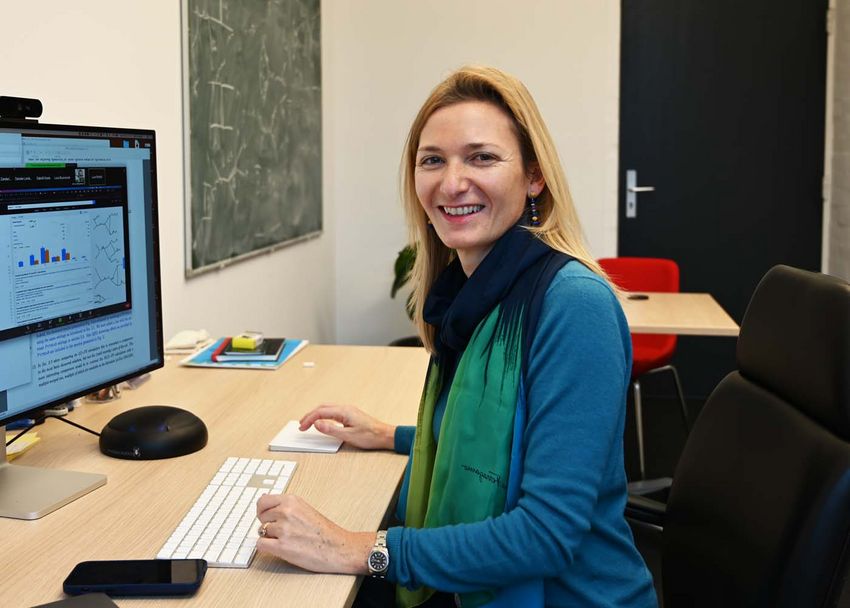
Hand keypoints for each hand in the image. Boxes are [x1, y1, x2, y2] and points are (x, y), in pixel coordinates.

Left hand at [255, 493, 373, 573]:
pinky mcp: (282, 547)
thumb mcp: (305, 509)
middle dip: (268, 524)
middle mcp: (286, 512)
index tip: (265, 515)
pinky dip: (267, 547)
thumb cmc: (325, 531)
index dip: (262, 510)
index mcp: (292, 500)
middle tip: (282, 530)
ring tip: (286, 539)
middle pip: (261, 517)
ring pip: (261, 531)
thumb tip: (265, 499)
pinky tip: (279, 547)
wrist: (338, 548)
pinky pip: (260, 544)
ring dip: (270, 537)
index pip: (262, 501)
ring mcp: (283, 529)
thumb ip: (286, 505)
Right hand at [299, 404, 394, 450]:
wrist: (384, 435)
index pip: (320, 412)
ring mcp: (349, 410)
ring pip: (327, 408)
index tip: (302, 427)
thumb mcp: (348, 435)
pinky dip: (324, 415)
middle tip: (302, 424)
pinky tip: (323, 421)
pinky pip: (333, 411)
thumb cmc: (370, 436)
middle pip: (322, 408)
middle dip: (310, 415)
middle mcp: (345, 408)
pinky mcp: (351, 414)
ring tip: (309, 422)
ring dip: (317, 414)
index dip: (309, 419)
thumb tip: (316, 423)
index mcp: (343, 411)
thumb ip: (331, 429)